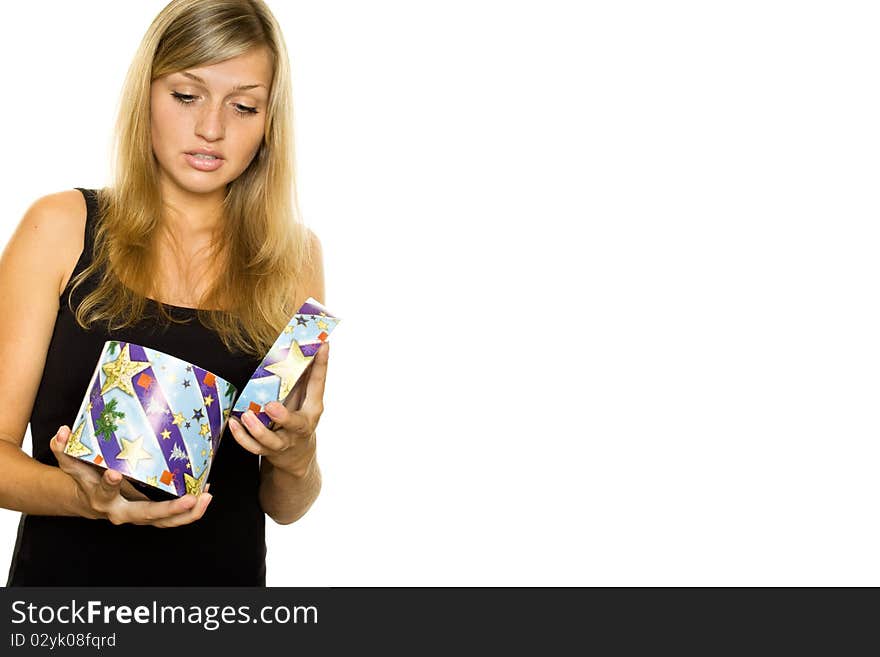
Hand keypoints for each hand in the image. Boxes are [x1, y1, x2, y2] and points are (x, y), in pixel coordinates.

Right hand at [50, 425, 212, 526]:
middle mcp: (123, 512)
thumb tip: (62, 431)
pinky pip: (174, 518)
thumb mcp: (73, 463)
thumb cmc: (87, 479)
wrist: (92, 502)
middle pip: (146, 515)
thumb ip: (65, 449)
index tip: (114, 473)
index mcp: (102, 498)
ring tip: (206, 498)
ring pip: (165, 522)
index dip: (108, 483)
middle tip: (188, 499)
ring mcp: (141, 516)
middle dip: (169, 510)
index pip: (104, 491)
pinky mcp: (154, 516)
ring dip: (188, 514)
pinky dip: (191, 511)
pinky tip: (207, 494)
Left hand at [228, 341, 328, 475]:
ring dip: (257, 430)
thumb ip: (306, 376)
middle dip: (283, 416)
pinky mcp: (269, 451)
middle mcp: (300, 427)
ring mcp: (284, 441)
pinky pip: (254, 447)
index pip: (319, 384)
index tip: (322, 345)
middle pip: (295, 424)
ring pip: (271, 441)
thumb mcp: (306, 399)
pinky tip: (233, 423)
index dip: (322, 365)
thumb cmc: (300, 418)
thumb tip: (309, 344)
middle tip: (270, 406)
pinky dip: (242, 437)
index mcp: (313, 409)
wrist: (298, 457)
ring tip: (246, 416)